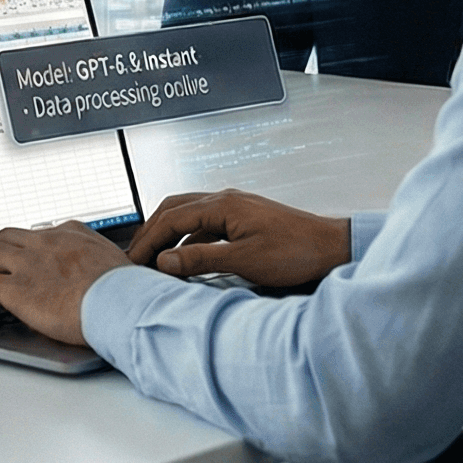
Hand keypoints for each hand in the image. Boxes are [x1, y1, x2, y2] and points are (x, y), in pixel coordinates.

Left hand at [0, 223, 132, 344]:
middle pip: (6, 237)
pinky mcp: (17, 290)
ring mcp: (29, 265)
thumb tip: (101, 276)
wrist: (124, 304)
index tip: (24, 257)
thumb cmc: (128, 291)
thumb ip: (99, 264)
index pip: (39, 234)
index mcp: (71, 234)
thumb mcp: (116, 264)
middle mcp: (46, 243)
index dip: (26, 247)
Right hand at [129, 189, 351, 289]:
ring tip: (154, 259)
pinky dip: (188, 241)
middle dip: (151, 232)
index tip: (131, 261)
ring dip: (168, 235)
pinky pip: (205, 226)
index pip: (170, 218)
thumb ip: (201, 260)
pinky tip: (186, 260)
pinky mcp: (243, 220)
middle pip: (174, 209)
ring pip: (188, 216)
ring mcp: (234, 208)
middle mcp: (225, 200)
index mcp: (222, 205)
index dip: (148, 240)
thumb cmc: (296, 252)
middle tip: (135, 257)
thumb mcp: (244, 261)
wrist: (331, 248)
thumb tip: (164, 261)